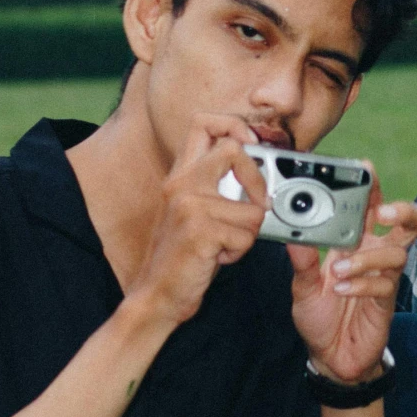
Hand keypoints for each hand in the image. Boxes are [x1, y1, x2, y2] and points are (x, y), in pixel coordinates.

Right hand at [127, 116, 267, 329]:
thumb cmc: (183, 255)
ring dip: (248, 233)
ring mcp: (188, 206)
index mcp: (180, 174)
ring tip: (225, 244)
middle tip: (257, 204)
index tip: (251, 146)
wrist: (157, 294)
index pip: (203, 122)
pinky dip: (239, 251)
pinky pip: (246, 236)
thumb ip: (216, 184)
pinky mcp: (199, 232)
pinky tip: (218, 258)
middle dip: (257, 178)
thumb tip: (260, 166)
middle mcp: (181, 183)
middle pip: (233, 148)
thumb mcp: (194, 209)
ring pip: (252, 208)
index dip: (234, 125)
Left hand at [290, 174, 416, 385]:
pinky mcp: (386, 301)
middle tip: (382, 211)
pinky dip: (361, 283)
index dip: (374, 187)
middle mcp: (374, 255)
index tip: (366, 169)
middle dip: (403, 210)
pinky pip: (385, 284)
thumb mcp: (302, 287)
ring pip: (396, 253)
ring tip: (338, 270)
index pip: (371, 207)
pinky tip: (342, 290)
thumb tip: (293, 238)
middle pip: (409, 223)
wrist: (331, 357)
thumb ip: (302, 262)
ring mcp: (383, 277)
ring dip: (365, 258)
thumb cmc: (320, 316)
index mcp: (355, 243)